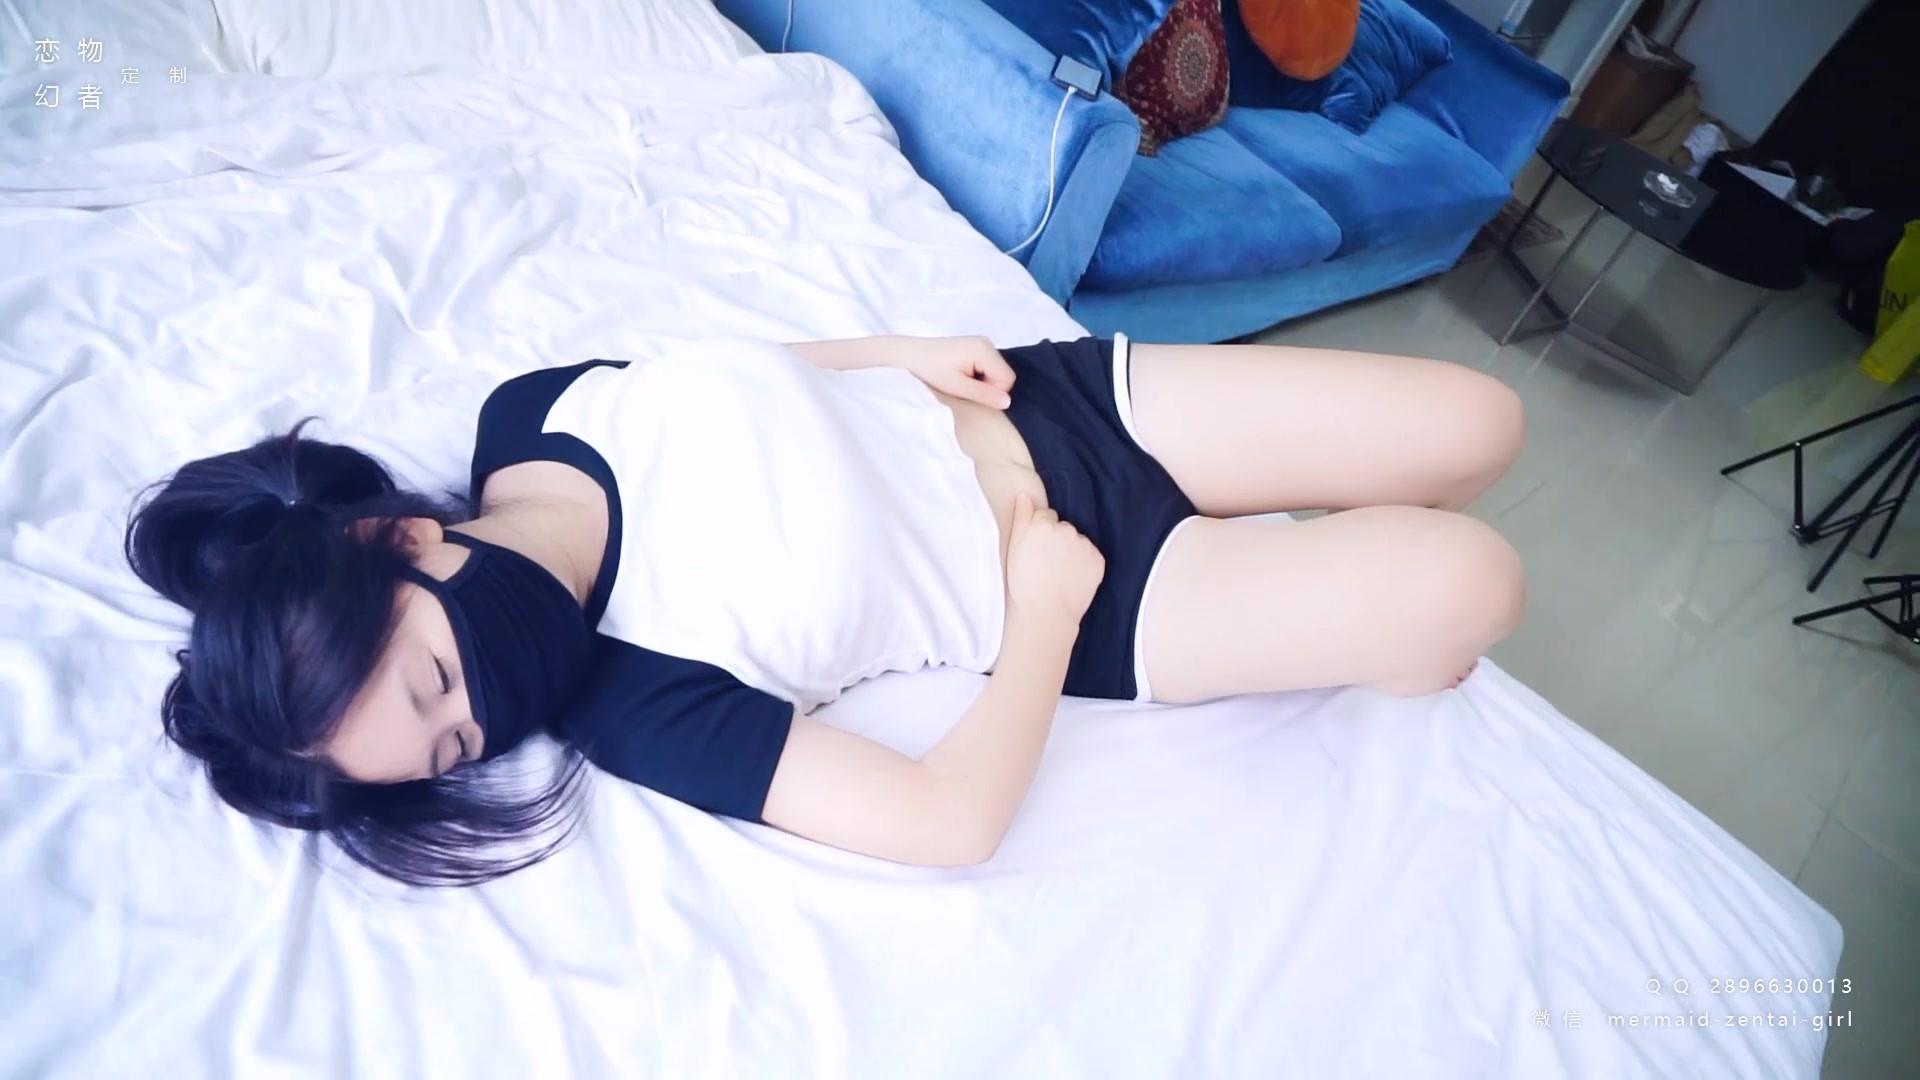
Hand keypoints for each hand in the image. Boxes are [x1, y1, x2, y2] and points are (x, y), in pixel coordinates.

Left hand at [902, 336, 1015, 409]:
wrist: (911, 354)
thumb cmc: (932, 370)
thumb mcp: (958, 387)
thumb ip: (984, 394)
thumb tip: (1007, 402)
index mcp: (984, 349)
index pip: (1007, 379)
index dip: (993, 392)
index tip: (971, 392)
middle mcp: (987, 342)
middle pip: (1003, 373)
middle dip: (988, 386)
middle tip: (964, 388)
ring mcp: (982, 342)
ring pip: (996, 370)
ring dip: (982, 381)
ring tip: (961, 381)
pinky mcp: (976, 345)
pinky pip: (989, 365)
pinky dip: (978, 374)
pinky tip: (961, 374)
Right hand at [1004, 493, 1103, 631]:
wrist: (1045, 613)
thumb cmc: (1024, 584)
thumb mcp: (1014, 548)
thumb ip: (1022, 517)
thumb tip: (1025, 494)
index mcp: (1042, 524)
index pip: (1046, 516)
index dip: (1040, 534)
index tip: (1036, 551)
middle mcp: (1066, 529)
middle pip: (1063, 527)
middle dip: (1057, 541)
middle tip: (1047, 565)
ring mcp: (1084, 544)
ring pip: (1078, 541)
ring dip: (1072, 552)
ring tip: (1060, 574)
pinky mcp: (1098, 560)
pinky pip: (1091, 556)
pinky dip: (1084, 565)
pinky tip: (1073, 579)